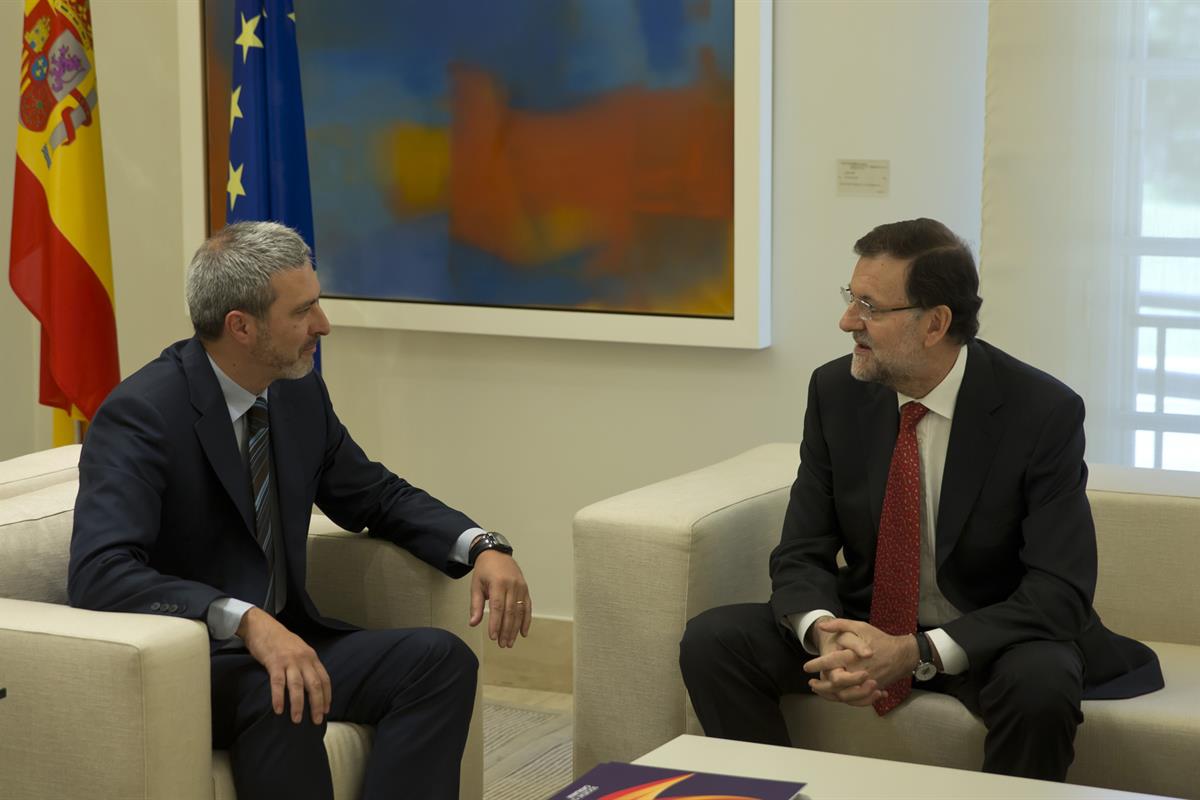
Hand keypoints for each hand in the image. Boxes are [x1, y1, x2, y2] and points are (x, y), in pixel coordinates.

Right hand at [237, 607, 331, 724]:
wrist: (262, 625)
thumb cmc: (280, 641)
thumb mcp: (299, 650)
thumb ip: (305, 665)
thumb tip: (309, 685)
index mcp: (311, 657)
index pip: (324, 679)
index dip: (326, 696)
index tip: (327, 710)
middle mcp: (304, 659)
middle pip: (314, 685)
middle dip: (317, 704)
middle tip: (316, 721)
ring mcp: (289, 661)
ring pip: (298, 686)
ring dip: (298, 705)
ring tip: (297, 720)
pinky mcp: (274, 663)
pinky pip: (278, 683)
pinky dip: (279, 698)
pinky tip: (278, 710)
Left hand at [469, 550, 530, 647]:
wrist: (496, 553)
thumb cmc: (484, 570)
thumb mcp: (476, 585)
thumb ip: (476, 605)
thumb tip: (473, 623)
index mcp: (498, 583)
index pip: (498, 607)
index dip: (496, 623)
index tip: (493, 637)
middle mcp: (512, 585)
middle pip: (510, 612)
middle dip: (506, 630)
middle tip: (502, 644)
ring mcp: (521, 587)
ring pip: (519, 611)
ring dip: (515, 629)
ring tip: (510, 642)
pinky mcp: (525, 589)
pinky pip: (527, 607)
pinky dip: (526, 620)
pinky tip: (523, 632)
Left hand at [805, 618, 918, 701]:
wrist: (902, 655)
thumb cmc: (879, 639)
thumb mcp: (860, 626)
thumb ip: (840, 625)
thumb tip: (821, 626)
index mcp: (854, 656)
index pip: (831, 662)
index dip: (817, 665)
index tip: (806, 667)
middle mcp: (859, 672)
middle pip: (836, 684)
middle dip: (821, 685)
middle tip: (811, 683)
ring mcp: (866, 683)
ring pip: (845, 695)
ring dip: (830, 695)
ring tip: (820, 691)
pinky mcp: (872, 690)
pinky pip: (856, 700)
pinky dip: (844, 699)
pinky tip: (835, 696)